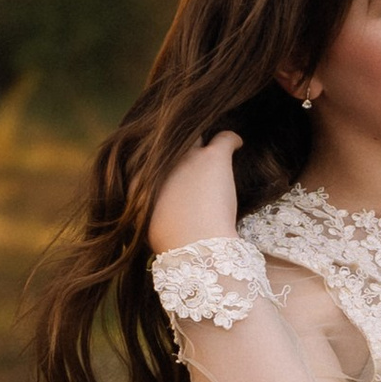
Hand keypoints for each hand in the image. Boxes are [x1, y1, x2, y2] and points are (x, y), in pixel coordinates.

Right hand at [147, 130, 244, 256]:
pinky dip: (233, 139)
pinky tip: (238, 144)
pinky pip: (225, 137)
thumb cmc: (172, 244)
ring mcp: (188, 157)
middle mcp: (163, 163)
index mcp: (142, 181)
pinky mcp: (213, 157)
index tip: (176, 176)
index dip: (165, 169)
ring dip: (204, 143)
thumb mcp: (147, 228)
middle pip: (170, 145)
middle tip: (192, 157)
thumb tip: (160, 215)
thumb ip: (150, 214)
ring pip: (196, 136)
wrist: (194, 245)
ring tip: (215, 148)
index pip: (151, 164)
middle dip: (178, 148)